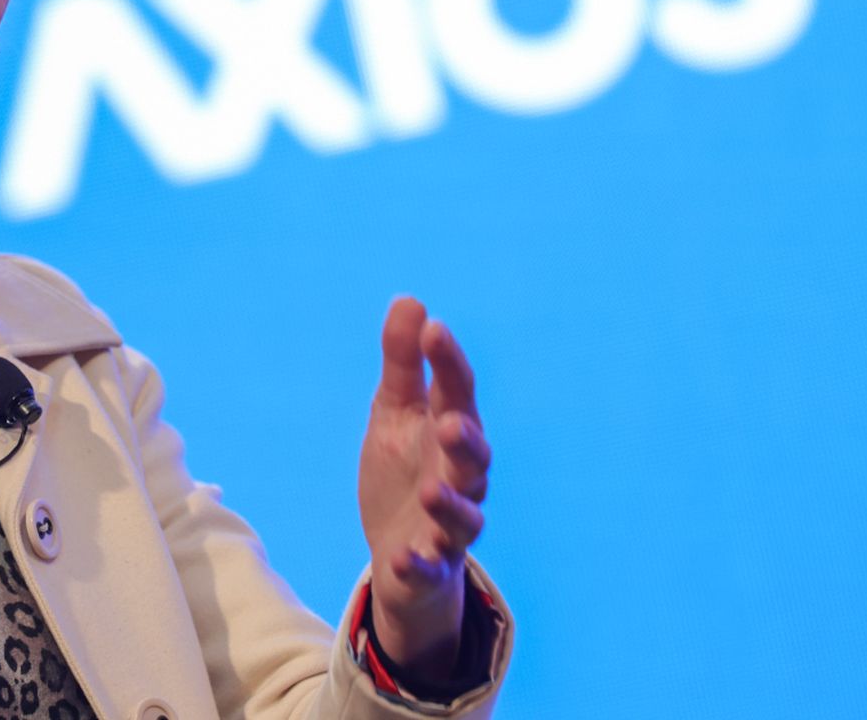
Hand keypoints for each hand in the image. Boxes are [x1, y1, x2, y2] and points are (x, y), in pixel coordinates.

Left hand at [357, 297, 490, 676]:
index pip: (456, 393)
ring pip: (462, 516)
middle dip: (464, 441)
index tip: (433, 331)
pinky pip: (429, 566)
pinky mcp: (431, 564)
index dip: (448, 363)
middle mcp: (459, 477)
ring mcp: (447, 524)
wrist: (400, 552)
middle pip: (472, 457)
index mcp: (449, 431)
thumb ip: (402, 364)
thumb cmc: (402, 472)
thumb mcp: (393, 413)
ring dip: (448, 504)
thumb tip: (410, 300)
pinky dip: (418, 563)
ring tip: (429, 490)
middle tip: (449, 424)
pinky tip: (402, 557)